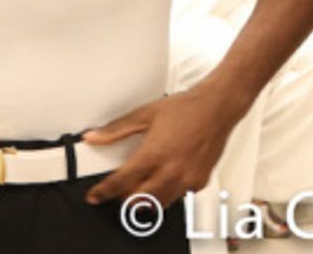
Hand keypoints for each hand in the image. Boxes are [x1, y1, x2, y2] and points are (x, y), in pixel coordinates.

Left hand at [83, 84, 243, 206]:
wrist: (217, 107)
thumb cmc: (187, 108)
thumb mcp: (146, 114)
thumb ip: (117, 129)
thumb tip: (94, 136)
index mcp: (153, 154)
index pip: (120, 183)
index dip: (103, 192)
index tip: (95, 196)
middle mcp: (170, 171)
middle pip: (138, 201)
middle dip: (125, 198)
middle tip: (120, 189)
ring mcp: (186, 179)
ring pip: (158, 204)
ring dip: (146, 199)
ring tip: (142, 186)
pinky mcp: (199, 182)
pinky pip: (179, 197)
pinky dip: (168, 193)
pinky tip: (166, 179)